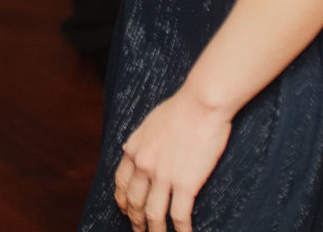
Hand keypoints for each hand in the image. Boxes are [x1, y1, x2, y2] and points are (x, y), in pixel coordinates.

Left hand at [113, 89, 230, 230]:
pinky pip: (179, 216)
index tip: (125, 210)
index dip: (122, 200)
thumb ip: (142, 140)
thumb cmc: (182, 107)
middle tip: (139, 229)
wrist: (201, 103)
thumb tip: (137, 149)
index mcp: (134, 149)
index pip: (121, 182)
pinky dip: (181, 231)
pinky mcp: (185, 184)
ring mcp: (163, 176)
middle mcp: (143, 165)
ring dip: (154, 231)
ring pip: (153, 214)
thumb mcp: (151, 122)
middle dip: (136, 220)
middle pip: (134, 201)